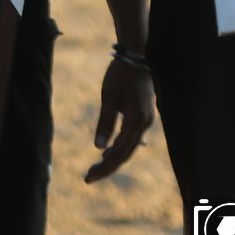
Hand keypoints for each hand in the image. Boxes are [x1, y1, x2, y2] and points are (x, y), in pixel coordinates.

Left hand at [85, 58, 154, 181]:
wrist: (136, 56)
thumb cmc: (120, 75)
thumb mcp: (109, 97)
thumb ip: (105, 123)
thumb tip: (98, 148)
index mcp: (136, 121)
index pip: (120, 153)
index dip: (105, 167)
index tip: (88, 178)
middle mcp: (144, 124)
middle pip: (125, 154)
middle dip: (107, 167)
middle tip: (88, 177)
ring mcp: (146, 120)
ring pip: (130, 147)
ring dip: (113, 157)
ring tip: (96, 166)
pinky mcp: (143, 115)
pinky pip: (133, 137)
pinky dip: (121, 146)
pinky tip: (110, 152)